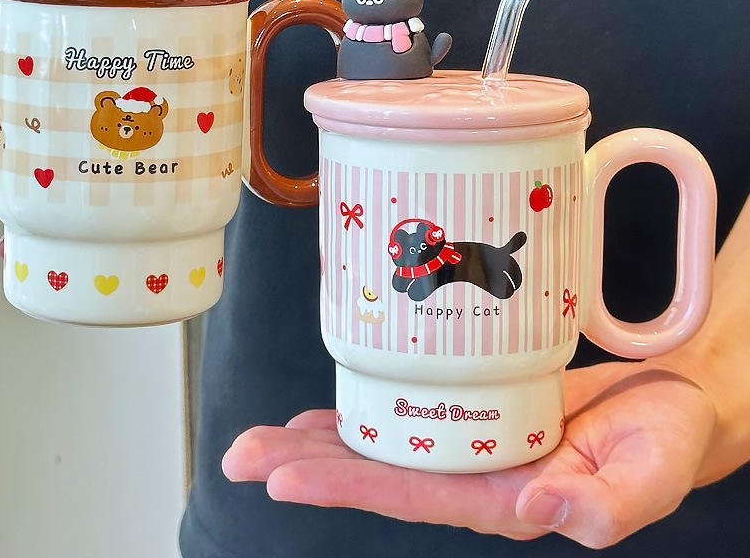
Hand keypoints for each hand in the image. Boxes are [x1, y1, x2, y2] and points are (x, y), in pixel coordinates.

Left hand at [222, 362, 714, 547]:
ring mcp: (475, 441)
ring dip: (324, 439)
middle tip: (242, 456)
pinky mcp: (479, 406)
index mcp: (509, 498)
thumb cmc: (666, 442)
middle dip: (310, 466)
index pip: (413, 497)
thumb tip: (547, 511)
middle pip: (381, 472)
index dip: (348, 485)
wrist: (671, 404)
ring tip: (263, 437)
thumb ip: (609, 506)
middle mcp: (478, 474)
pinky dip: (369, 409)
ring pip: (388, 442)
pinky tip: (330, 411)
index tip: (285, 478)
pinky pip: (414, 410)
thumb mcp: (651, 476)